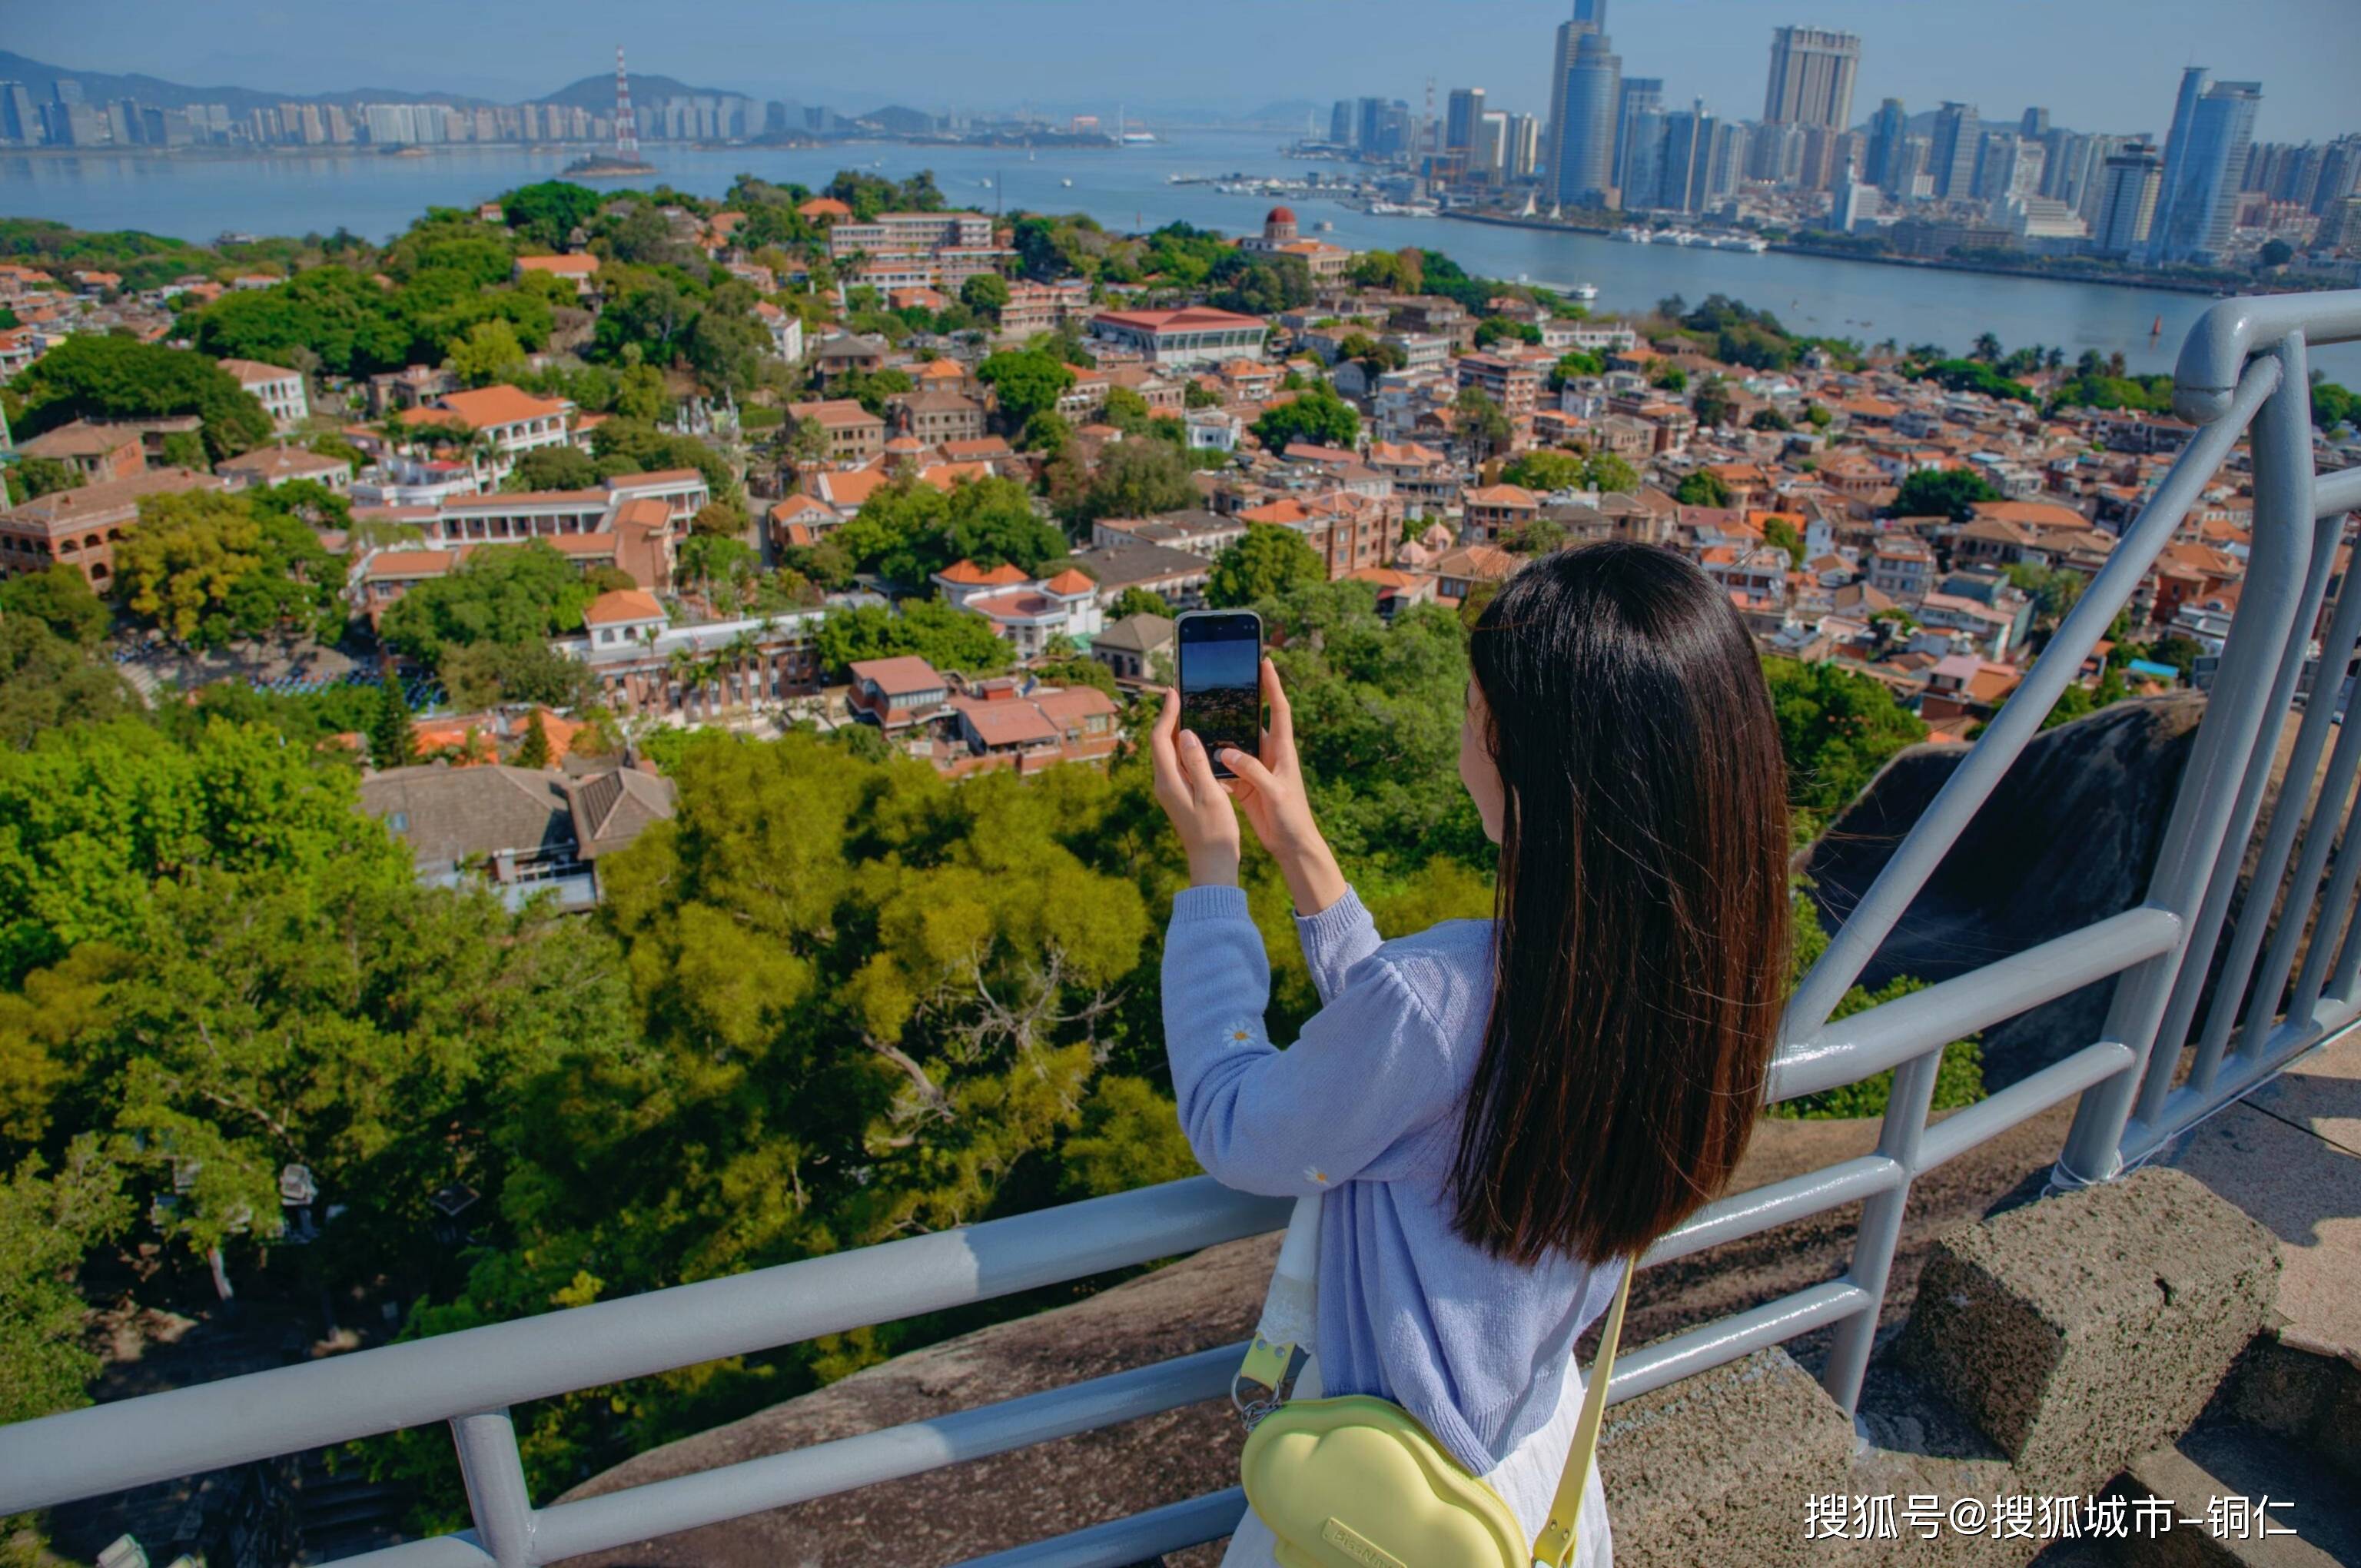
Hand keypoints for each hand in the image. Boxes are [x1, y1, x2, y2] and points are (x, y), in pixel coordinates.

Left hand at [1149, 686, 1240, 886]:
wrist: (1212, 862)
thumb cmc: (1214, 831)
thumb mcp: (1210, 794)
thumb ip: (1197, 763)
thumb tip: (1187, 733)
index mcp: (1168, 781)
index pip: (1160, 739)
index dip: (1166, 713)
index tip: (1174, 692)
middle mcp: (1164, 783)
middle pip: (1160, 742)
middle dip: (1170, 718)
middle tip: (1183, 696)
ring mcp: (1170, 789)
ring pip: (1169, 752)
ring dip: (1178, 731)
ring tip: (1193, 711)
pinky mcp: (1179, 794)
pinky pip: (1177, 763)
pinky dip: (1186, 748)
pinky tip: (1201, 742)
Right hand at [1217, 660, 1346, 915]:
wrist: (1291, 844)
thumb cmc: (1291, 816)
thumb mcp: (1275, 792)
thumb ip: (1252, 771)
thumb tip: (1227, 752)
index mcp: (1282, 750)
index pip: (1278, 709)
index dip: (1272, 685)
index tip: (1265, 662)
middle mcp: (1269, 753)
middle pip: (1251, 720)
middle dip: (1238, 702)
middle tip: (1220, 682)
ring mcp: (1255, 767)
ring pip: (1234, 742)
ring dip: (1220, 731)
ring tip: (1200, 713)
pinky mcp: (1244, 783)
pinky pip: (1225, 765)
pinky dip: (1213, 760)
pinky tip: (1196, 753)